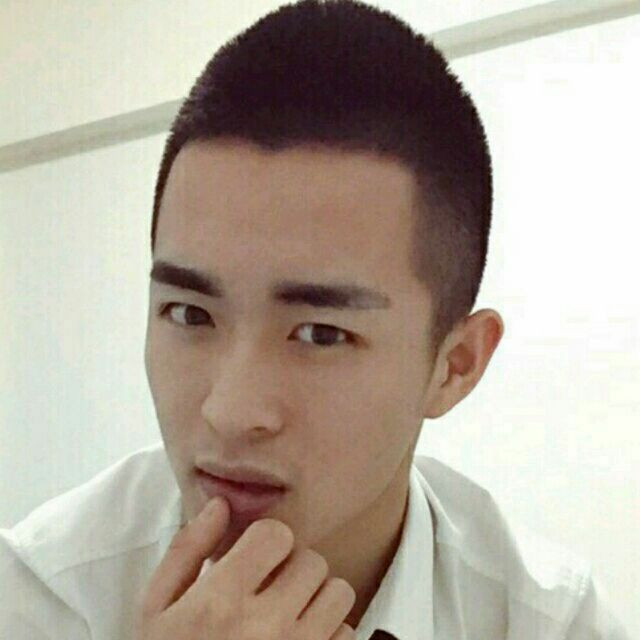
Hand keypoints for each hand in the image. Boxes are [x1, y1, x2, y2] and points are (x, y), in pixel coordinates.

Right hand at [134, 496, 356, 639]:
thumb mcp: (157, 608)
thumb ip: (188, 550)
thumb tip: (221, 504)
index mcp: (220, 602)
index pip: (276, 535)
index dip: (267, 540)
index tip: (256, 556)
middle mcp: (264, 628)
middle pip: (311, 561)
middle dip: (292, 566)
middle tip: (270, 585)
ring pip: (338, 592)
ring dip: (316, 595)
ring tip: (290, 608)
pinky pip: (346, 632)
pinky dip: (329, 630)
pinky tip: (299, 638)